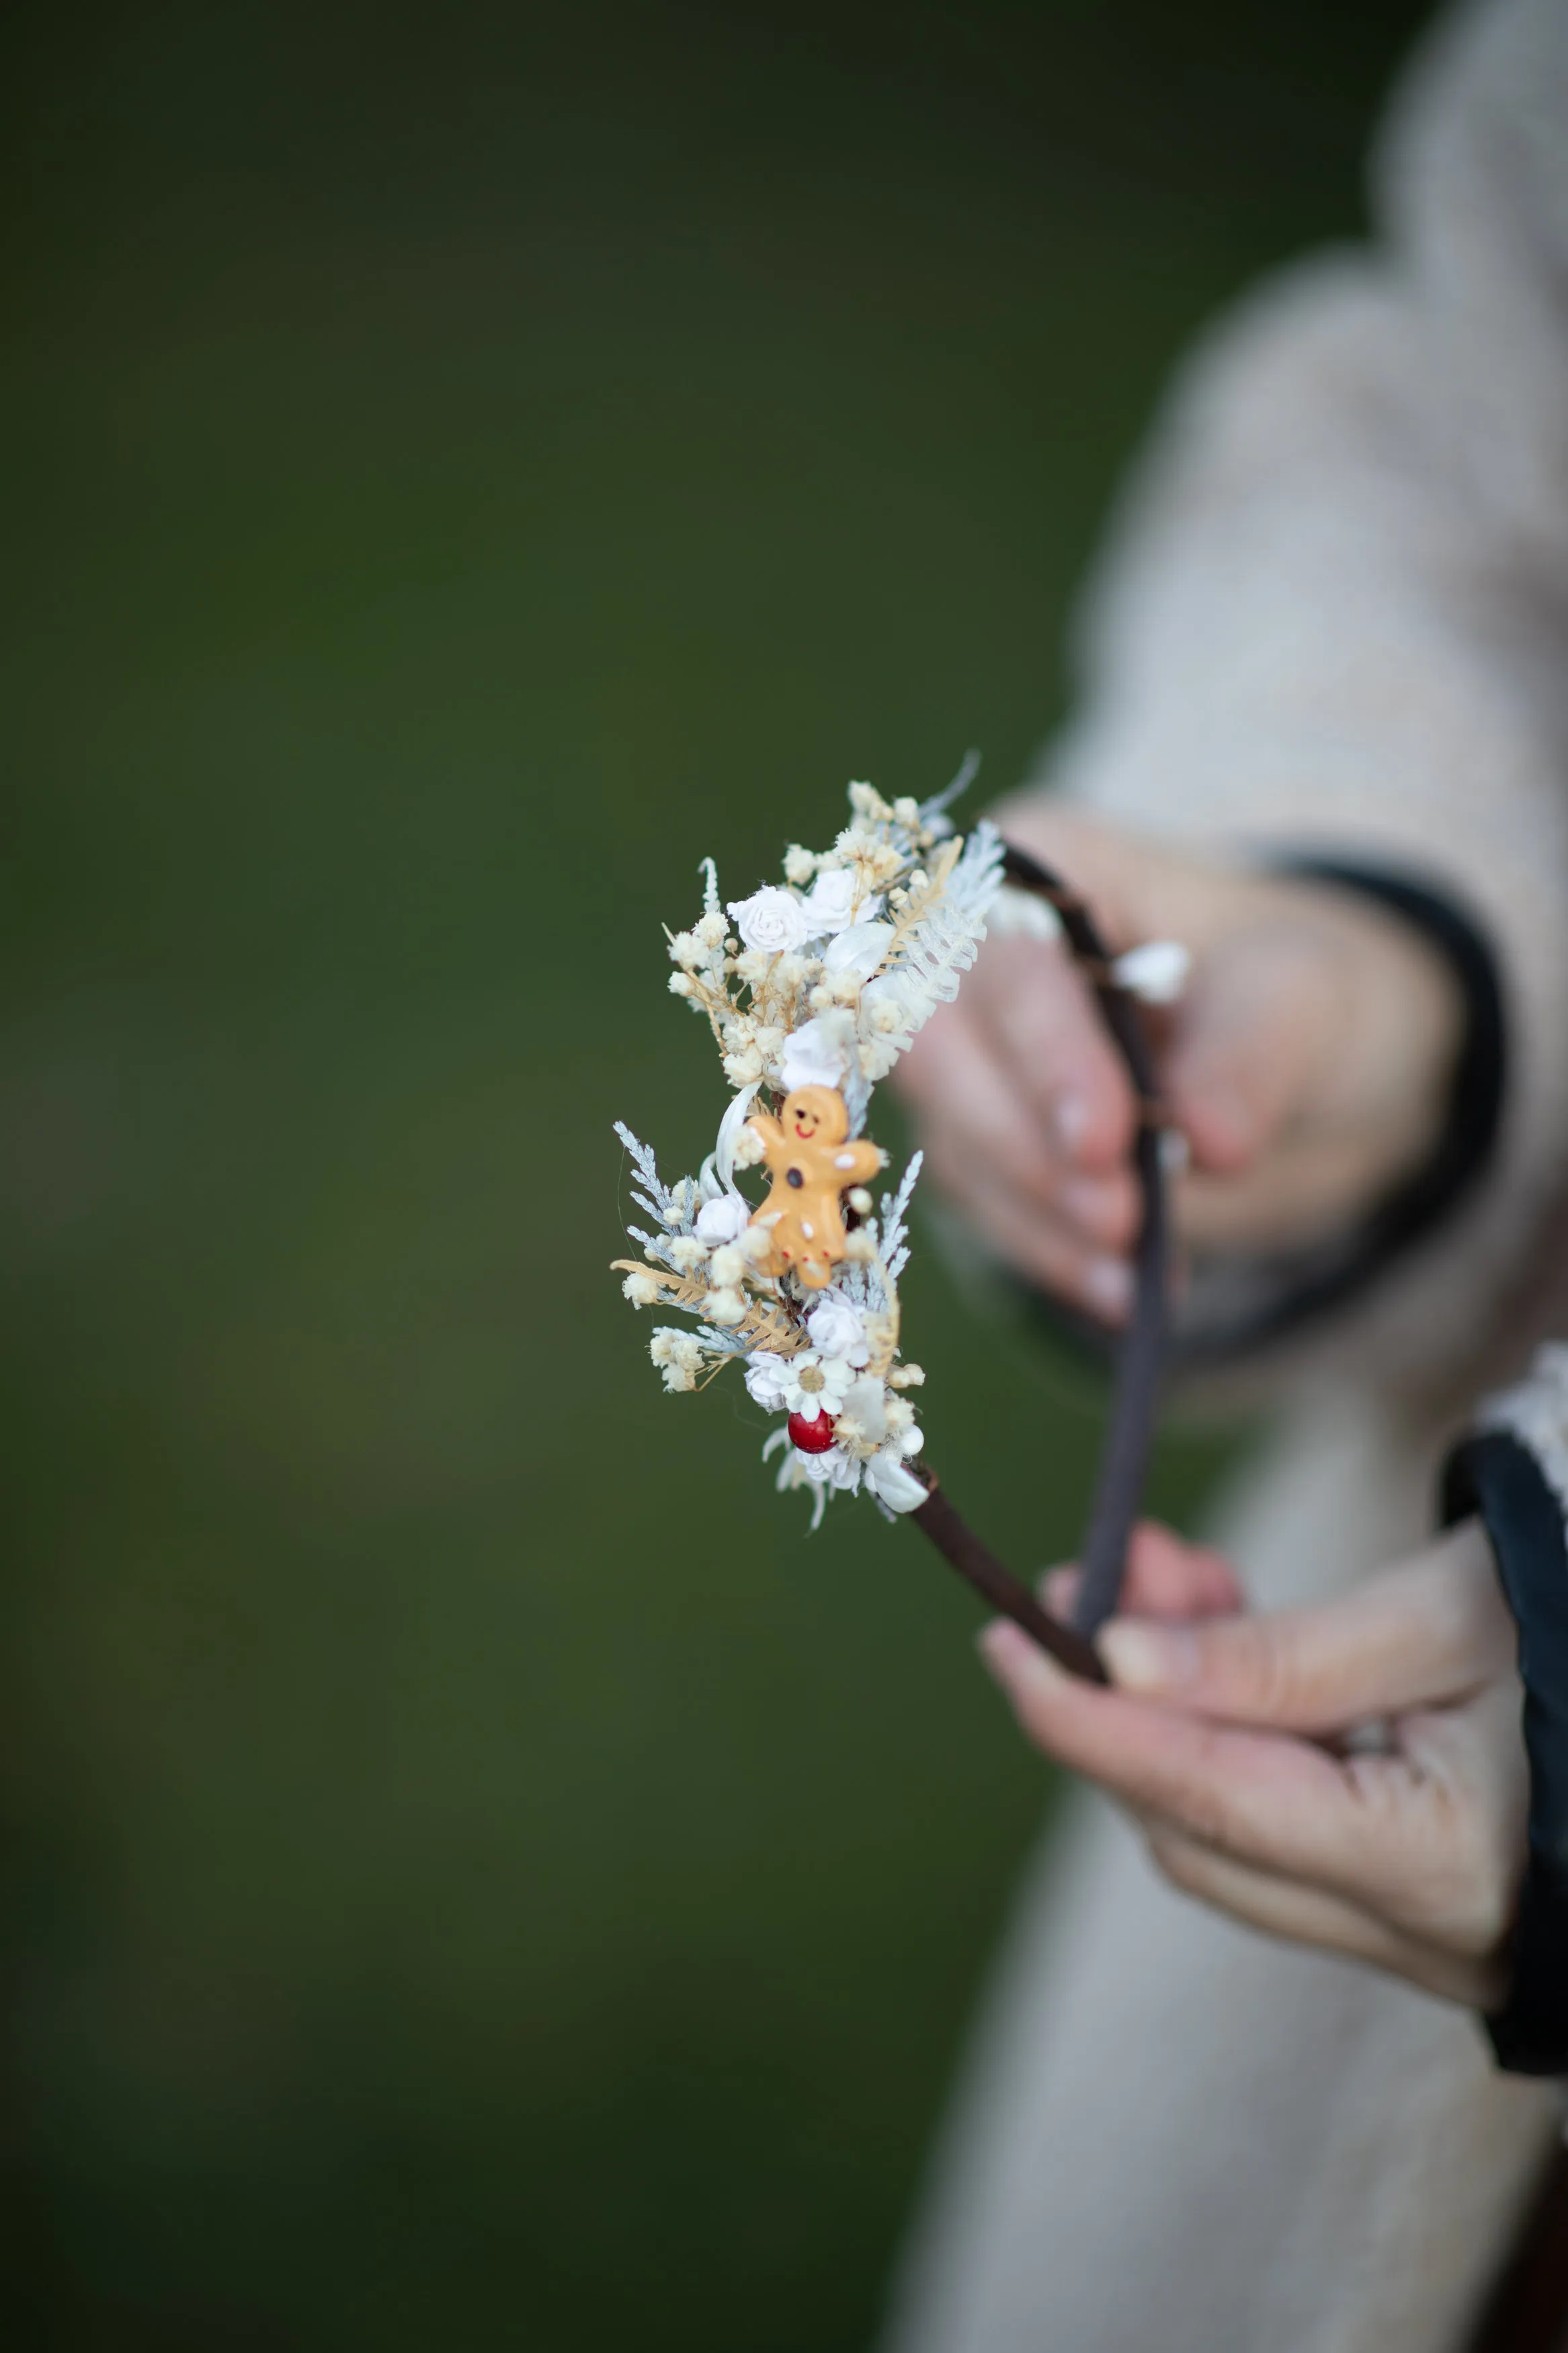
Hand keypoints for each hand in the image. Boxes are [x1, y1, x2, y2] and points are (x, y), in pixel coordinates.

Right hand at [893, 804, 1464, 1321]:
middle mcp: (969, 950)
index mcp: (1038, 866)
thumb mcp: (1303, 996)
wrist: (1287, 1047)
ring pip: (954, 1138)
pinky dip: (1050, 1254)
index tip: (1105, 1143)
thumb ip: (1254, 1056)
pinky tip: (1122, 1290)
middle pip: (941, 1052)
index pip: (1006, 957)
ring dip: (1040, 1220)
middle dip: (1025, 1148)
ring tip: (1137, 1276)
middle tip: (1119, 1221)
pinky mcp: (975, 1136)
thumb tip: (1209, 1143)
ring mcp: (963, 1050)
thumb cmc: (1283, 981)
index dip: (1043, 1052)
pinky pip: (986, 1202)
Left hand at [979, 1519, 1526, 2009]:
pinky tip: (1224, 1627)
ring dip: (1175, 1708)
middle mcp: (1424, 1934)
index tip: (1007, 1644)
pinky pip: (1280, 1828)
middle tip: (1088, 1578)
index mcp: (1442, 1867)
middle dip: (1125, 1704)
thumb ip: (1279, 1655)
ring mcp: (1419, 1938)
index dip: (1090, 1725)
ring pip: (1229, 1833)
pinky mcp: (1412, 1904)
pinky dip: (1232, 1731)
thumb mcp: (1444, 1614)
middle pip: (1201, 1832)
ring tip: (1173, 1572)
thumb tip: (1120, 1661)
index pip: (1210, 1800)